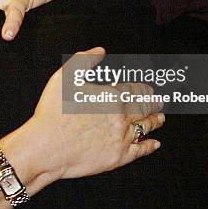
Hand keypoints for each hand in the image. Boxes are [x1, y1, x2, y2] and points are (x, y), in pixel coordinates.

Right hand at [31, 47, 163, 180]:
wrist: (47, 146)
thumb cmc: (54, 113)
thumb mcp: (65, 76)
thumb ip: (84, 59)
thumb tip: (99, 51)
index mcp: (113, 97)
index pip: (136, 91)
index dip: (145, 89)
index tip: (149, 89)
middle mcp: (122, 118)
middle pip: (145, 108)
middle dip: (154, 104)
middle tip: (160, 102)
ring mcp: (121, 139)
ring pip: (145, 128)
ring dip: (155, 122)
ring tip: (160, 119)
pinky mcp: (117, 157)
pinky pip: (140, 150)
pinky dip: (149, 146)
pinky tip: (154, 144)